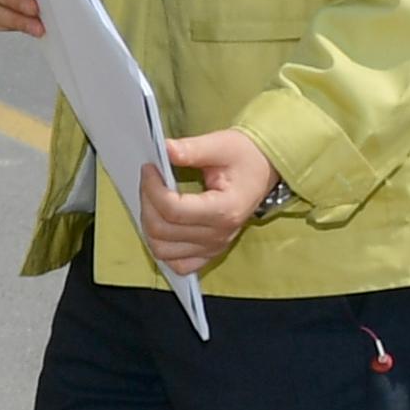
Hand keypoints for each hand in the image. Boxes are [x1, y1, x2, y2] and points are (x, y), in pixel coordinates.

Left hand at [137, 128, 276, 276]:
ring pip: (163, 250)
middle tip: (149, 180)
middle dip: (147, 202)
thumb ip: (192, 149)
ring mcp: (214, 246)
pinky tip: (162, 224)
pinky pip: (177, 264)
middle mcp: (219, 234)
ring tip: (153, 200)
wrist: (262, 171)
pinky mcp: (209, 252)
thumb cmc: (245, 158)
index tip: (149, 169)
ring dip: (149, 225)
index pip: (173, 210)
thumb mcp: (221, 145)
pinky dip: (163, 248)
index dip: (152, 189)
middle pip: (163, 230)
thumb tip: (165, 150)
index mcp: (225, 209)